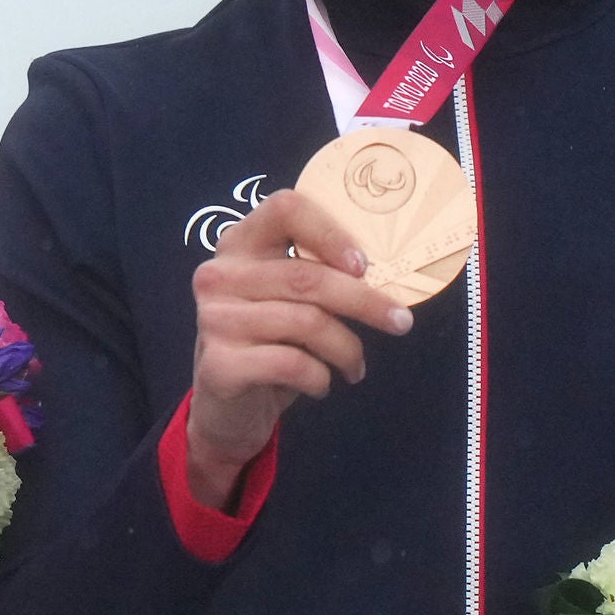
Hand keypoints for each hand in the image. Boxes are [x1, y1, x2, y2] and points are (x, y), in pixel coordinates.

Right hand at [181, 187, 412, 508]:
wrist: (227, 406)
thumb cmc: (269, 342)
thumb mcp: (288, 300)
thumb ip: (316, 276)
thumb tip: (384, 274)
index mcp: (239, 244)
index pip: (285, 209)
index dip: (330, 232)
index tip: (363, 265)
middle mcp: (218, 275)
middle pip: (306, 276)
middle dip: (365, 302)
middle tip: (400, 323)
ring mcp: (213, 319)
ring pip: (306, 322)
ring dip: (347, 349)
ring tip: (355, 366)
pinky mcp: (218, 364)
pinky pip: (292, 364)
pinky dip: (320, 377)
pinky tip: (322, 384)